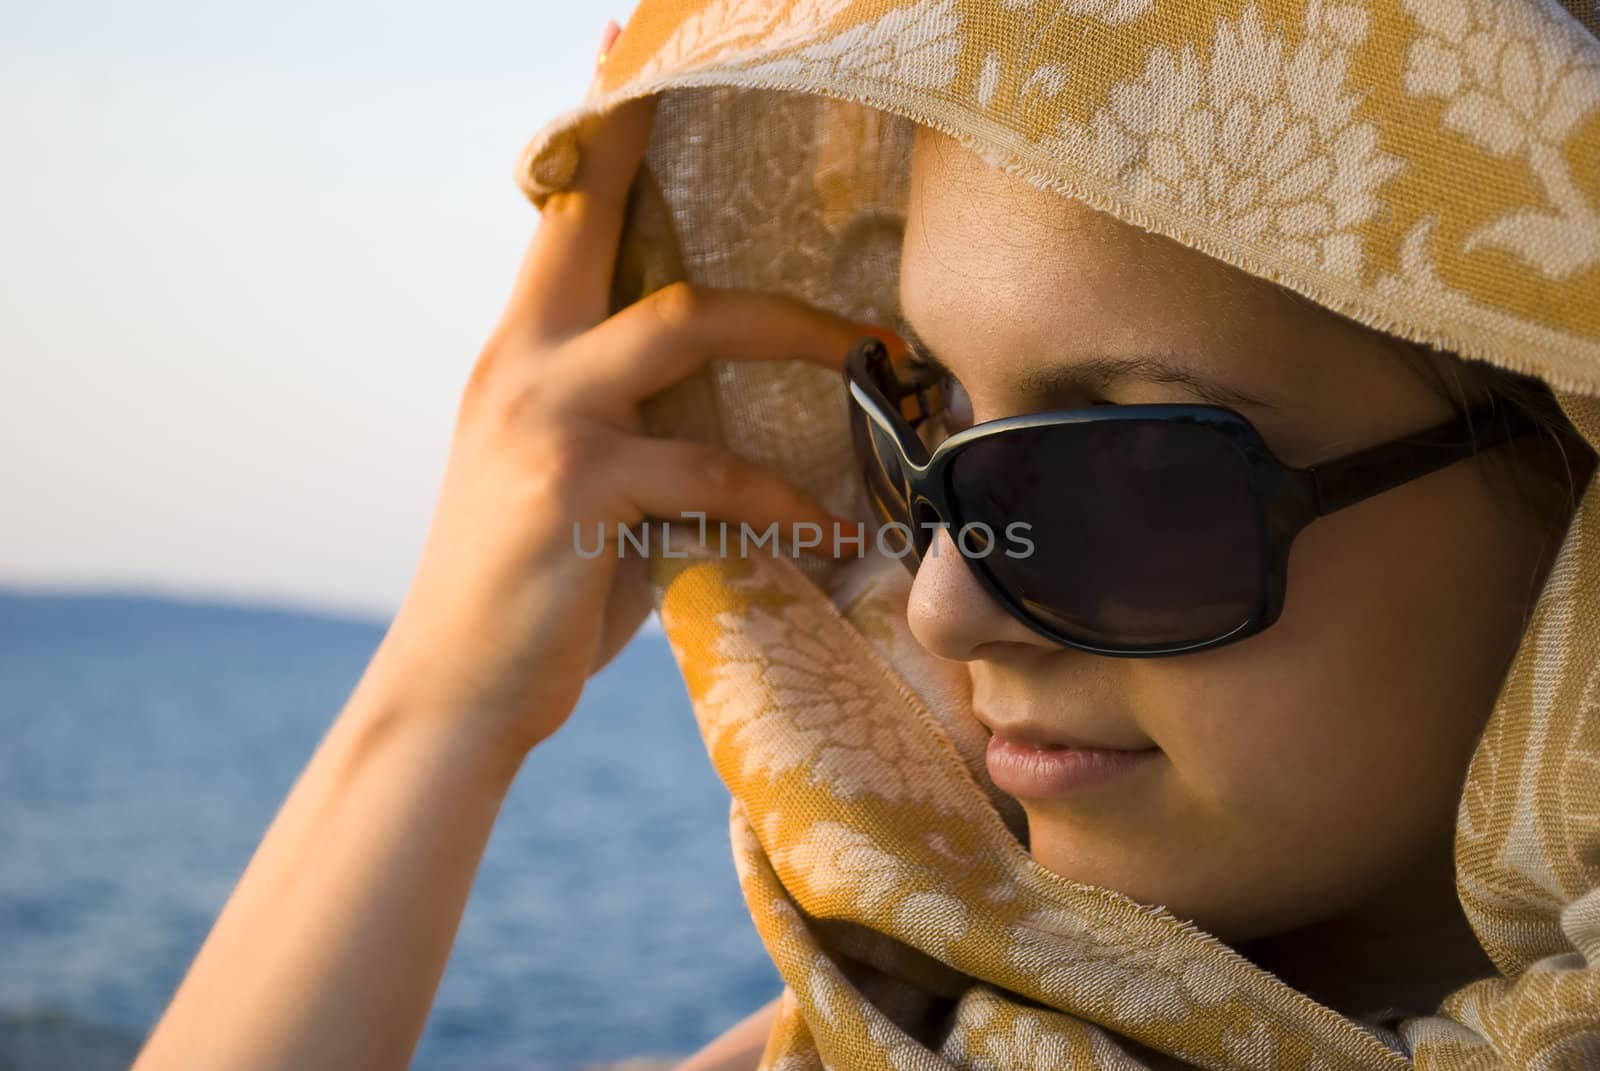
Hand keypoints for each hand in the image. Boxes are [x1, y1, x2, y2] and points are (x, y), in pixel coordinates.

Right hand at [363, 52, 894, 760]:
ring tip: (875, 355)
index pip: (562, 223)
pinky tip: (837, 535)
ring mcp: (543, 418)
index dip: (604, 144)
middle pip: (602, 225)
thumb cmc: (531, 591)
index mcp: (519, 357)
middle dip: (670, 164)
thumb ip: (629, 424)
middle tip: (759, 113)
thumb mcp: (573, 482)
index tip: (632, 63)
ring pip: (684, 325)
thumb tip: (727, 408)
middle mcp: (520, 366)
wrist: (456, 691)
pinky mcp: (576, 485)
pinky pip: (714, 469)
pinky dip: (787, 500)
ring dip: (795, 331)